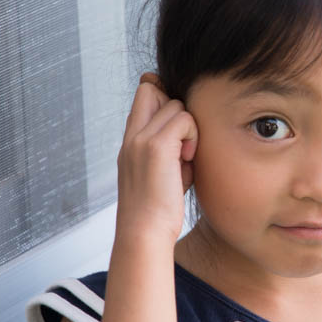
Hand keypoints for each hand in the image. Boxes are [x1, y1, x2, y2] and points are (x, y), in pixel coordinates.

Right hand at [114, 72, 197, 243]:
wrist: (144, 232)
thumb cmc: (158, 209)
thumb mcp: (161, 172)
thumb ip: (170, 149)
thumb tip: (189, 133)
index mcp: (129, 141)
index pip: (142, 95)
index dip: (162, 97)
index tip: (178, 124)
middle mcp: (131, 136)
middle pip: (152, 89)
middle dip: (175, 108)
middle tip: (182, 141)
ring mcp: (140, 139)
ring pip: (175, 104)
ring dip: (188, 128)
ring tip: (186, 157)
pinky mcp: (155, 146)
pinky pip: (184, 119)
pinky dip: (193, 136)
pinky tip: (187, 159)